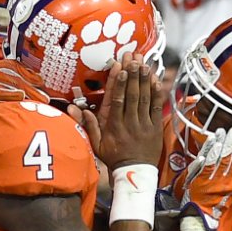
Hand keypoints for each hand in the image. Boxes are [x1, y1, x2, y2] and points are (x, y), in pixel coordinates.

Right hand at [0, 59, 49, 117]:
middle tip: (46, 97)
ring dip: (26, 92)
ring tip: (39, 101)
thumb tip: (29, 85)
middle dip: (32, 87)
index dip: (30, 74)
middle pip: (16, 77)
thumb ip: (8, 80)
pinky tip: (20, 97)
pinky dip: (9, 94)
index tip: (42, 82)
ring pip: (10, 84)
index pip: (16, 67)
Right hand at [83, 54, 164, 170]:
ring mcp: (144, 124)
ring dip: (144, 79)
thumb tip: (75, 109)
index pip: (117, 101)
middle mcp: (130, 123)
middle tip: (133, 57)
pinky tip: (156, 80)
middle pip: (132, 95)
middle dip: (133, 75)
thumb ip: (88, 125)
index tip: (120, 68)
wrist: (134, 172)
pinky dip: (157, 93)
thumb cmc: (114, 158)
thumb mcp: (96, 144)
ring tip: (144, 63)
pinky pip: (156, 108)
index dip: (119, 83)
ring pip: (144, 98)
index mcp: (114, 126)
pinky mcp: (155, 127)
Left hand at [176, 123, 231, 227]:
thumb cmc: (217, 207)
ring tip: (225, 130)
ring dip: (222, 143)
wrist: (201, 218)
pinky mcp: (198, 179)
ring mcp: (210, 179)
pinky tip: (211, 142)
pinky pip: (204, 163)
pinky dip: (208, 152)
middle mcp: (223, 180)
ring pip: (218, 158)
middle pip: (230, 157)